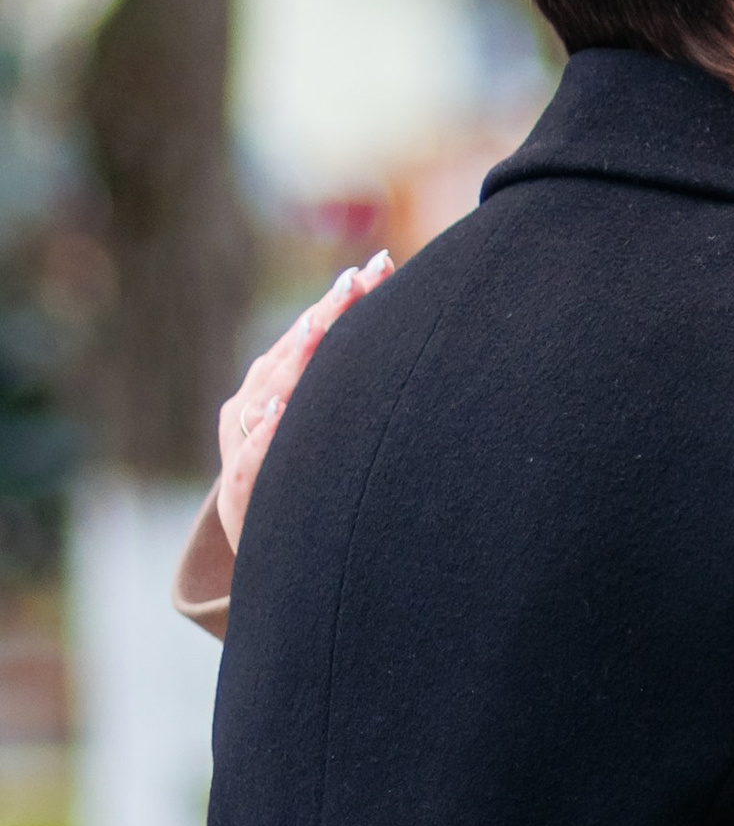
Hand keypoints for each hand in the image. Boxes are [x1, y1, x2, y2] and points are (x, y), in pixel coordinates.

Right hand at [215, 254, 392, 547]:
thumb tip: (400, 319)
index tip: (381, 267)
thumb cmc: (307, 485)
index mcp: (272, 388)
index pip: (312, 333)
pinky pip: (249, 463)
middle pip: (291, 354)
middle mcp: (250, 409)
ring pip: (266, 397)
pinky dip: (262, 439)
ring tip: (321, 329)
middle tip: (357, 282)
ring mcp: (241, 449)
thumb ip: (350, 382)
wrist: (277, 558)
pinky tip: (277, 418)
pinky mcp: (240, 496)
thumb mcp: (326, 433)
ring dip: (294, 363)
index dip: (344, 301)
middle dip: (325, 316)